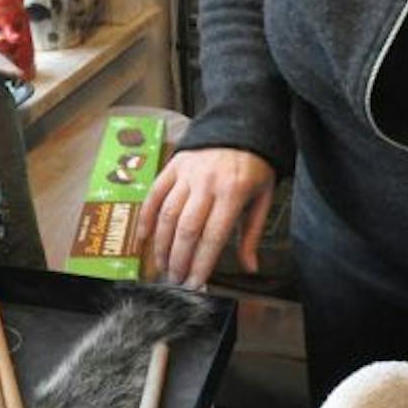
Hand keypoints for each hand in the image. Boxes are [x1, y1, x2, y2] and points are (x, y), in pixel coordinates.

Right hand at [135, 148, 277, 288]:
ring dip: (162, 245)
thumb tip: (250, 267)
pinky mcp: (173, 165)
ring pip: (168, 214)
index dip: (201, 263)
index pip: (213, 236)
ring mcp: (187, 173)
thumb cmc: (255, 166)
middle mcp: (207, 183)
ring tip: (163, 266)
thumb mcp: (263, 198)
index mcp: (233, 192)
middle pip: (186, 228)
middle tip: (175, 279)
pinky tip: (144, 238)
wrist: (242, 124)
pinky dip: (146, 217)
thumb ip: (252, 234)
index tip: (195, 283)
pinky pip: (155, 194)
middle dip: (179, 259)